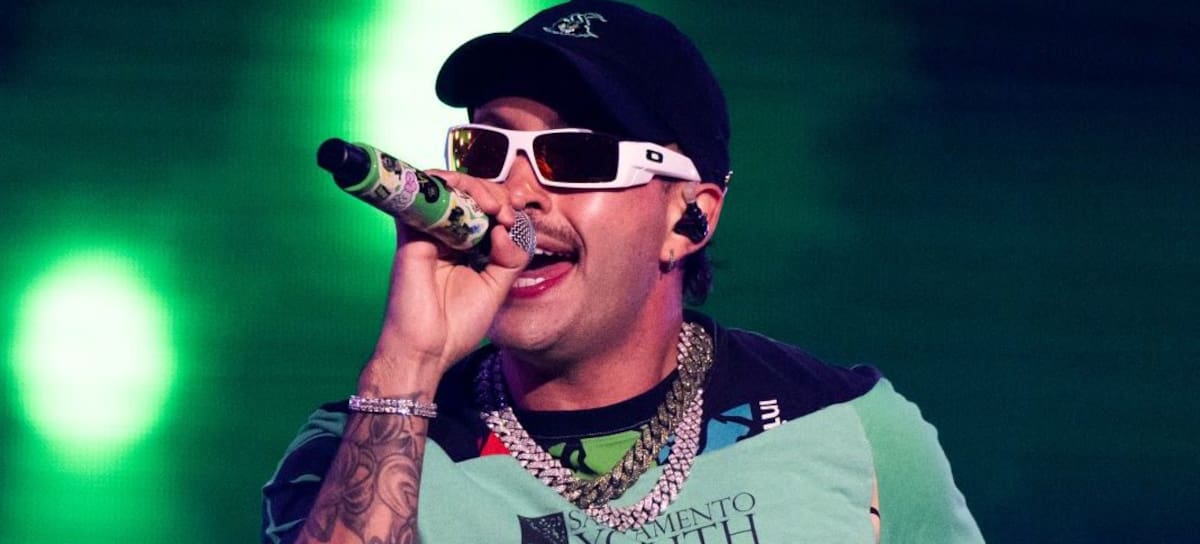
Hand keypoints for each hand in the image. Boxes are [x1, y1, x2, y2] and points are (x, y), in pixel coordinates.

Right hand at [357, 170, 528, 396]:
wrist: (427, 350)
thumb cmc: (457, 325)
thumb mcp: (498, 288)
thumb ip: (512, 257)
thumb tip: (507, 226)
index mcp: (468, 248)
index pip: (488, 213)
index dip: (508, 206)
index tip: (524, 215)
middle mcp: (448, 236)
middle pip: (472, 196)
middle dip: (497, 195)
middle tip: (511, 211)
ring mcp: (429, 233)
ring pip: (451, 190)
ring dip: (478, 189)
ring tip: (497, 207)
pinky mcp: (412, 235)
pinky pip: (424, 197)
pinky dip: (449, 189)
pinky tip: (475, 203)